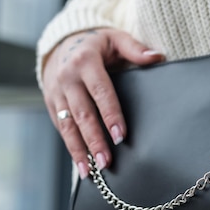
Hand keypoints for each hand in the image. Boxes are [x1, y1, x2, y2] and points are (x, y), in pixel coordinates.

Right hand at [41, 28, 163, 178]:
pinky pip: (61, 127)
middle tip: (106, 162)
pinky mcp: (51, 103)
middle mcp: (67, 78)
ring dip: (79, 150)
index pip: (100, 92)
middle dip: (94, 139)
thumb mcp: (116, 38)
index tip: (121, 135)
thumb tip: (158, 57)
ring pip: (67, 125)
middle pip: (82, 113)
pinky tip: (81, 166)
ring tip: (91, 171)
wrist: (63, 42)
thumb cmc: (98, 43)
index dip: (111, 114)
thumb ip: (136, 49)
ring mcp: (56, 92)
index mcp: (85, 61)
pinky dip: (71, 147)